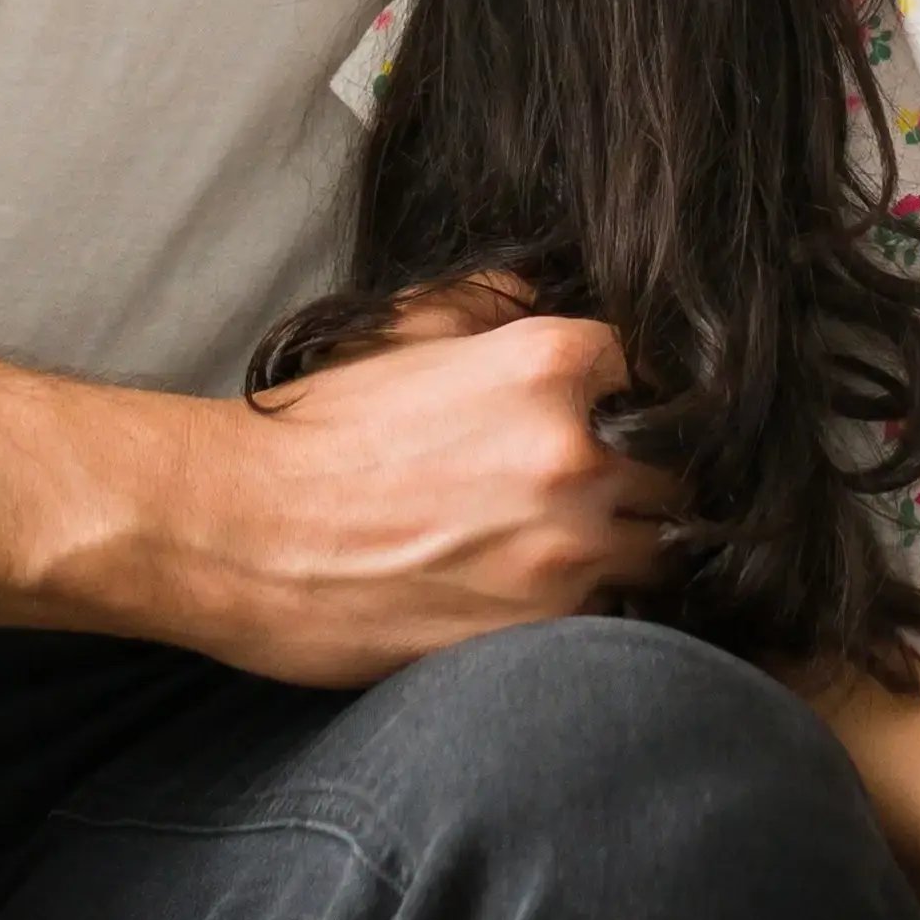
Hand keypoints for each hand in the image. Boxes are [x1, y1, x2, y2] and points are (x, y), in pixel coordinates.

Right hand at [176, 299, 669, 685]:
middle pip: (681, 465)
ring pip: (663, 549)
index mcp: (547, 364)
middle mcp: (574, 452)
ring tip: (581, 547)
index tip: (629, 417)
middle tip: (612, 487)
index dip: (645, 395)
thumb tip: (553, 289)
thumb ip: (496, 302)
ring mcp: (566, 549)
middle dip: (650, 475)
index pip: (660, 371)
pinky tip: (549, 596)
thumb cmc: (315, 430)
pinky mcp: (540, 630)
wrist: (239, 530)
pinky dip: (597, 609)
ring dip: (633, 548)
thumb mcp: (405, 331)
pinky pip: (616, 618)